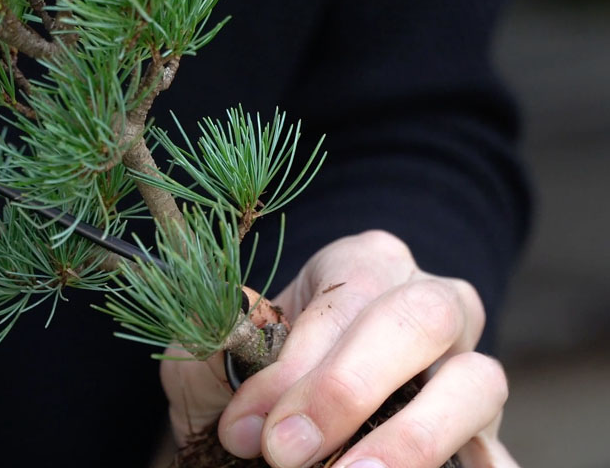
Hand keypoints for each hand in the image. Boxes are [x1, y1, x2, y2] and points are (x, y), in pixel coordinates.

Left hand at [161, 230, 519, 467]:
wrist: (305, 405)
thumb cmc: (265, 371)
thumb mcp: (227, 352)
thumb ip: (212, 357)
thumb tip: (228, 394)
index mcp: (362, 263)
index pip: (342, 298)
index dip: (296, 366)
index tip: (249, 428)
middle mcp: (429, 298)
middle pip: (417, 319)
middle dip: (348, 389)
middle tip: (287, 454)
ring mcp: (469, 361)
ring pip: (477, 379)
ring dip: (413, 435)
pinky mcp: (486, 427)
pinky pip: (498, 449)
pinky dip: (477, 466)